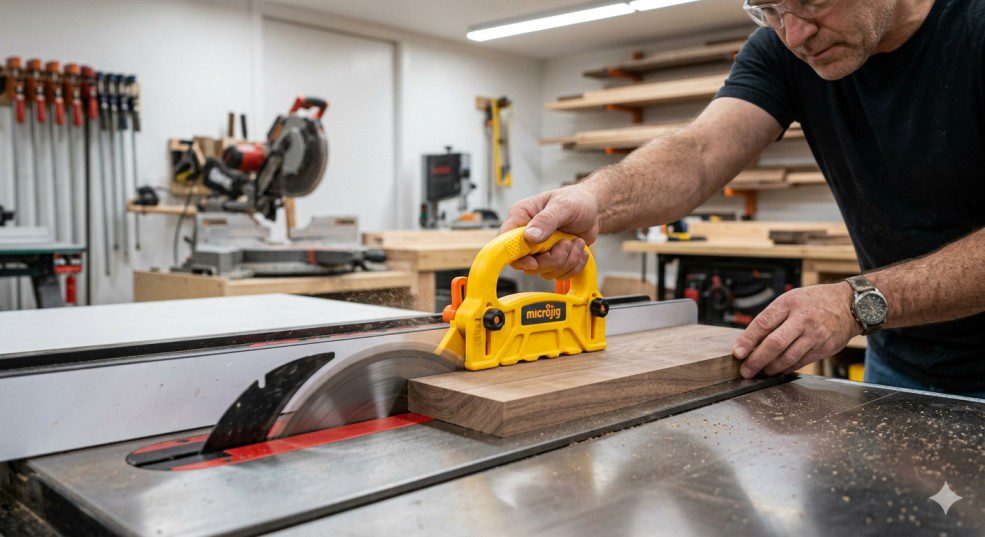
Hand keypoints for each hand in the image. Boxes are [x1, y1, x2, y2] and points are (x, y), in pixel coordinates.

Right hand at [499, 186, 600, 280]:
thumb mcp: (563, 205)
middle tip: (567, 243)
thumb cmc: (575, 200)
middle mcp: (526, 236)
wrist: (593, 210)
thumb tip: (530, 236)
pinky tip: (579, 248)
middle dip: (552, 259)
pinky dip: (574, 265)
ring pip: (545, 271)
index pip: (505, 241)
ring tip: (577, 242)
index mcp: (521, 217)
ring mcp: (539, 251)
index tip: (534, 261)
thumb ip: (546, 220)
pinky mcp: (552, 260)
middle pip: (527, 263)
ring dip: (567, 261)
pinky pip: (559, 274)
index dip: (516, 256)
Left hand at [732, 282, 859, 377]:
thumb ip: (771, 318)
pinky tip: (776, 370)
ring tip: (759, 372)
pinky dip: (785, 369)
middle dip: (756, 360)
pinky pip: (800, 363)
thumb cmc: (812, 302)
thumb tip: (749, 341)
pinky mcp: (823, 348)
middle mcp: (802, 319)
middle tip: (745, 370)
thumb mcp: (790, 300)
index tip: (737, 353)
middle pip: (775, 343)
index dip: (747, 340)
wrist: (847, 305)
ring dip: (770, 368)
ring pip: (787, 357)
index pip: (763, 323)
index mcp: (789, 303)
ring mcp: (814, 335)